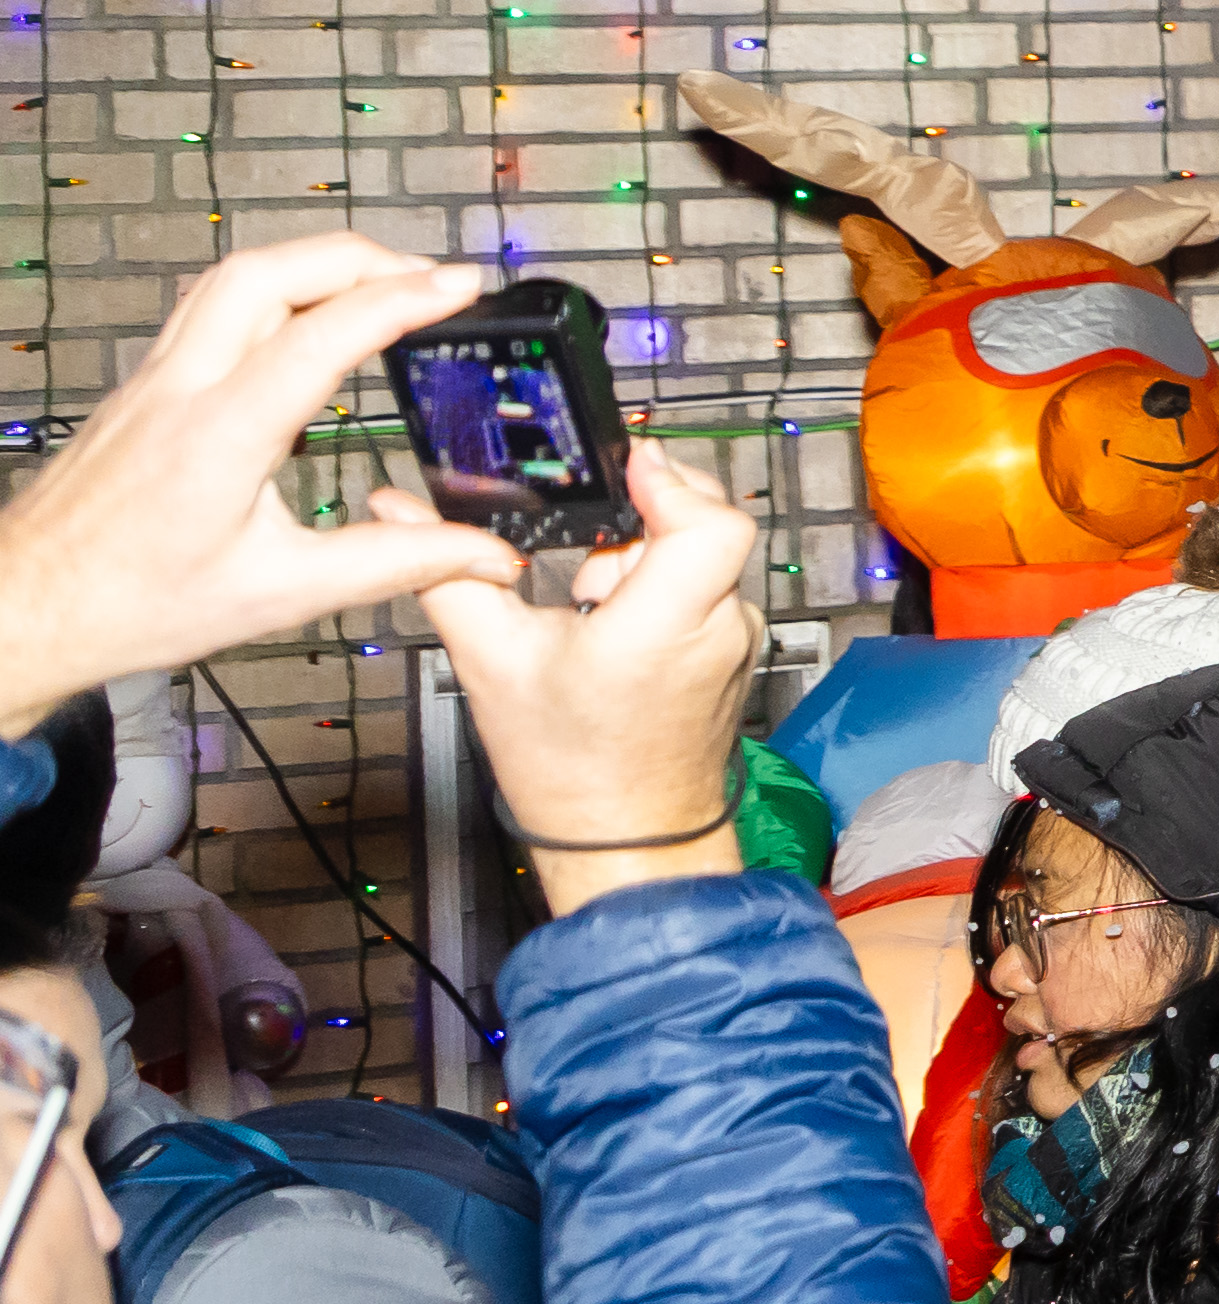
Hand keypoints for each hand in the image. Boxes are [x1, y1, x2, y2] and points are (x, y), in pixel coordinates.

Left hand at [0, 238, 521, 727]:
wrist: (27, 606)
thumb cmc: (130, 604)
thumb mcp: (283, 592)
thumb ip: (397, 563)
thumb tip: (483, 553)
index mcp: (220, 436)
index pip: (323, 334)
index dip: (402, 300)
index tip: (460, 287)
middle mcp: (181, 391)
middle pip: (268, 271)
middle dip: (360, 257)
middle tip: (425, 277)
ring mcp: (154, 380)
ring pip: (232, 277)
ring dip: (312, 263)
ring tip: (376, 284)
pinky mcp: (143, 387)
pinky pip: (208, 306)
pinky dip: (272, 289)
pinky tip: (302, 319)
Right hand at [391, 443, 761, 909]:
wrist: (625, 839)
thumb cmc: (567, 769)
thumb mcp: (489, 661)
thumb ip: (446, 574)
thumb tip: (399, 511)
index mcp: (663, 624)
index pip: (708, 521)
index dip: (669, 481)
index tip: (627, 464)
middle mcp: (719, 626)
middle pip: (702, 525)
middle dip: (640, 516)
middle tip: (581, 547)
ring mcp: (735, 640)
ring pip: (699, 556)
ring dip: (641, 558)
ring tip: (585, 606)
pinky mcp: (734, 651)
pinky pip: (705, 589)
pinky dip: (659, 587)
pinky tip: (610, 625)